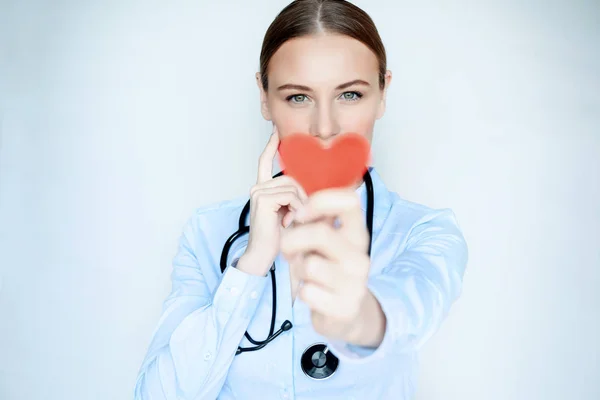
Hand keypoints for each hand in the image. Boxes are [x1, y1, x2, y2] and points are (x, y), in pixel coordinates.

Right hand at [237, 126, 307, 276]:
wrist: (262, 257)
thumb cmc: (277, 240)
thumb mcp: (291, 215)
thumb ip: (299, 199)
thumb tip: (321, 188)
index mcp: (263, 189)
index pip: (265, 162)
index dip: (271, 146)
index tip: (276, 132)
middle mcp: (258, 188)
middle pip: (291, 178)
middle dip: (303, 196)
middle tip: (300, 216)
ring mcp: (258, 192)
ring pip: (293, 187)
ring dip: (301, 205)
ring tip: (293, 222)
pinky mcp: (263, 198)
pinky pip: (291, 195)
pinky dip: (297, 208)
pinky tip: (289, 222)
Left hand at [280, 189, 385, 346]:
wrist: (347, 313)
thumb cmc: (330, 270)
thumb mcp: (329, 243)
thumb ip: (318, 222)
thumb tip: (299, 202)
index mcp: (357, 234)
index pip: (349, 201)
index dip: (320, 201)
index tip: (301, 212)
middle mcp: (360, 256)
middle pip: (321, 233)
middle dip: (293, 239)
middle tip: (287, 248)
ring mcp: (355, 283)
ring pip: (310, 265)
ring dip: (297, 269)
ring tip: (303, 273)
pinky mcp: (344, 308)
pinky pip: (307, 292)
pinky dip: (303, 293)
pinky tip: (313, 294)